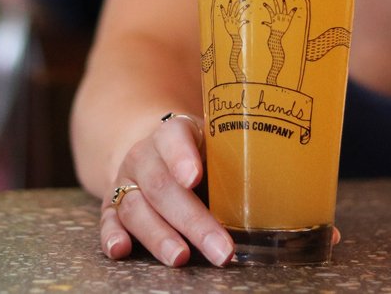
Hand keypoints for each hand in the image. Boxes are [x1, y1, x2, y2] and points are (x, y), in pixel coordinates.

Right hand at [99, 114, 234, 266]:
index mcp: (173, 133)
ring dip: (158, 235)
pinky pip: (108, 220)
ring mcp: (125, 181)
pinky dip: (112, 236)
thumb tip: (282, 192)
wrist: (156, 152)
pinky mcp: (112, 206)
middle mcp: (144, 155)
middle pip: (162, 186)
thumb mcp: (217, 145)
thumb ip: (238, 161)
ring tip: (180, 258)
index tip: (194, 177)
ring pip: (135, 207)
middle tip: (221, 249)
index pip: (174, 138)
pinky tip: (122, 250)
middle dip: (192, 221)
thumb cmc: (200, 153)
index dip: (182, 157)